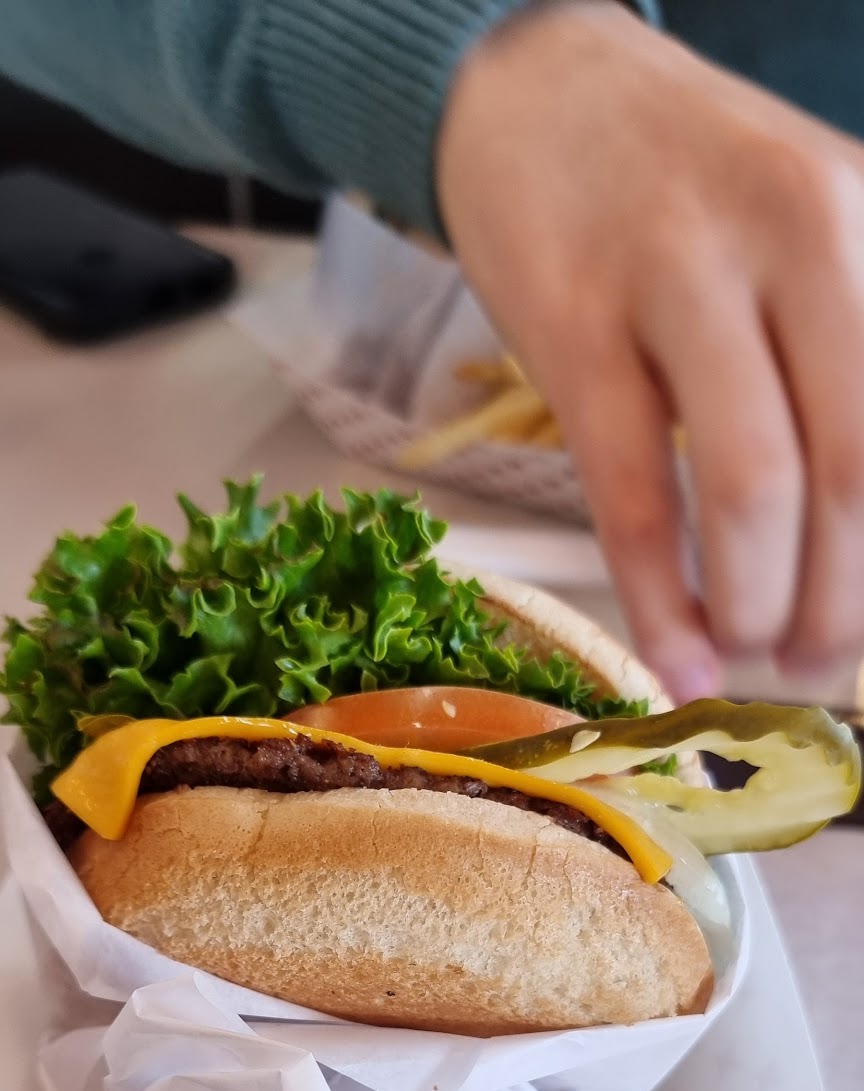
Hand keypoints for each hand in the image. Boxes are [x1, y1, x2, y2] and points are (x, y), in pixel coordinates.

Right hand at [437, 2, 863, 699]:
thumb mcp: (810, 235)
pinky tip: (672, 657)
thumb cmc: (686, 192)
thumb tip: (860, 541)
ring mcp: (678, 276)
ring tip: (745, 655)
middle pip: (854, 470)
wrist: (533, 89)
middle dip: (840, 603)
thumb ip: (846, 362)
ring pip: (752, 489)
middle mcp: (797, 236)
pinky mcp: (573, 324)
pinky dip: (657, 603)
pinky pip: (632, 496)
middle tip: (815, 664)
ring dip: (755, 609)